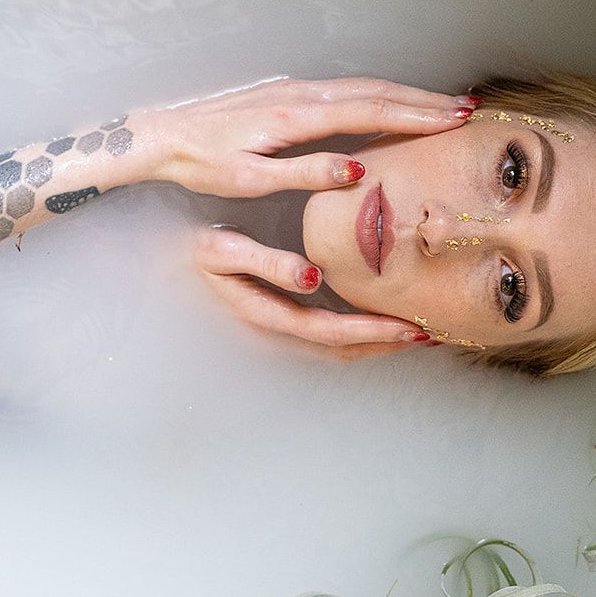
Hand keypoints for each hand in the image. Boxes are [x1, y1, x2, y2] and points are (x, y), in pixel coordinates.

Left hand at [139, 76, 475, 196]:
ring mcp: (294, 88)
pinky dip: (379, 95)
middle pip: (375, 92)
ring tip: (444, 106)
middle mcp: (300, 94)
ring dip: (405, 95)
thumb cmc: (203, 164)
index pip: (369, 113)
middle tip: (468, 109)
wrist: (163, 135)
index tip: (454, 120)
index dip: (416, 117)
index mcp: (295, 117)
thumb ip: (306, 174)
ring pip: (362, 87)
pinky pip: (345, 89)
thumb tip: (357, 171)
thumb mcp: (251, 180)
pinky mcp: (287, 93)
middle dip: (423, 101)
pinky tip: (393, 103)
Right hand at [193, 226, 436, 361]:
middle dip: (384, 345)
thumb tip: (313, 279)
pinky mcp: (280, 322)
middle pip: (338, 350)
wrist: (166, 258)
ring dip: (376, 344)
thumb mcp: (224, 250)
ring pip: (334, 350)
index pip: (329, 332)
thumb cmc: (197, 246)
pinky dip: (359, 335)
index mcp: (263, 315)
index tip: (410, 327)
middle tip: (429, 334)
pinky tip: (381, 323)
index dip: (371, 334)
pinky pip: (325, 337)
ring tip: (417, 333)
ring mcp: (276, 332)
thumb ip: (267, 263)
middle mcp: (272, 332)